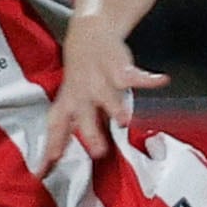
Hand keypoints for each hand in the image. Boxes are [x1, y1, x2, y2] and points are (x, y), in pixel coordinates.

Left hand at [38, 17, 165, 178]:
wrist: (87, 35)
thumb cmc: (79, 80)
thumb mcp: (68, 107)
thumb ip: (62, 137)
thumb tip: (45, 170)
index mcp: (68, 106)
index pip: (57, 129)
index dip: (54, 147)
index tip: (48, 167)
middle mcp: (82, 95)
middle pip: (84, 116)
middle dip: (91, 133)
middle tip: (99, 152)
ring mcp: (99, 80)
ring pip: (107, 96)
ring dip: (115, 107)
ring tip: (124, 120)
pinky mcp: (118, 67)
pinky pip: (134, 74)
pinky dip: (147, 79)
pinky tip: (161, 81)